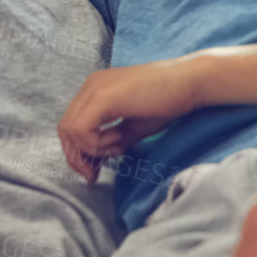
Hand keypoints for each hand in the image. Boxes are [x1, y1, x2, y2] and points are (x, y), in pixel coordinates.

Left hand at [57, 58, 202, 179]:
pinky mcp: (103, 97)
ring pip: (69, 131)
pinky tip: (119, 142)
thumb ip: (112, 139)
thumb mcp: (134, 126)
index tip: (95, 170)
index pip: (72, 125)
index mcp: (96, 89)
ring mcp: (94, 89)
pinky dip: (96, 144)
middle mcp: (90, 86)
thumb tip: (98, 160)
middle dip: (77, 157)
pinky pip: (81, 130)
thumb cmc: (170, 101)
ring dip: (91, 149)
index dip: (79, 152)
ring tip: (119, 148)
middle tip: (94, 174)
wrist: (192, 82)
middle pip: (64, 129)